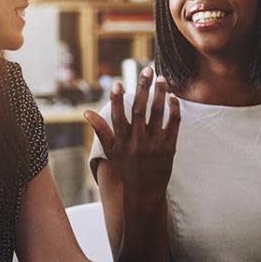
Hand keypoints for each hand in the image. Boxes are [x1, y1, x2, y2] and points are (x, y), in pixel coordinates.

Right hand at [84, 66, 179, 199]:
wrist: (145, 193)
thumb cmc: (126, 169)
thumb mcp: (111, 151)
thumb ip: (101, 130)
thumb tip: (86, 111)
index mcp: (121, 142)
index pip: (117, 115)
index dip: (115, 98)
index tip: (117, 82)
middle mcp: (137, 142)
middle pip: (139, 109)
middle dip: (143, 87)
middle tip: (147, 69)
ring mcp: (155, 145)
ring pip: (158, 113)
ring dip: (160, 94)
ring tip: (162, 79)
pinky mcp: (170, 148)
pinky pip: (173, 124)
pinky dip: (174, 110)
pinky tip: (173, 97)